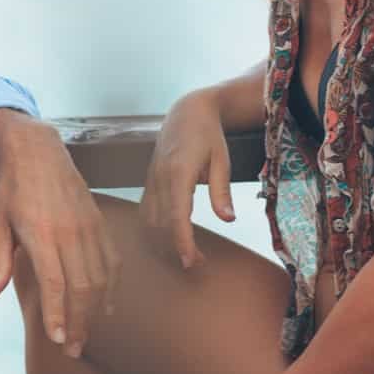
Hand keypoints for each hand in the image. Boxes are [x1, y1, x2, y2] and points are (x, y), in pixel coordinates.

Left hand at [0, 116, 118, 359]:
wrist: (38, 151)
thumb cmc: (12, 190)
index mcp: (40, 232)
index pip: (54, 281)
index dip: (58, 313)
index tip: (57, 340)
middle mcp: (69, 231)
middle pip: (82, 286)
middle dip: (79, 322)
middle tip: (72, 349)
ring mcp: (88, 226)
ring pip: (101, 277)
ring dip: (95, 311)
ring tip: (86, 335)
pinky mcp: (99, 222)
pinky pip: (111, 261)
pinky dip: (111, 287)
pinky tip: (104, 307)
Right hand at [139, 89, 235, 268]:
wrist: (187, 111)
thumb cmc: (208, 135)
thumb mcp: (222, 160)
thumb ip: (222, 191)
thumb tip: (228, 220)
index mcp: (179, 171)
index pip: (177, 215)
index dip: (182, 241)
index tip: (191, 261)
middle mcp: (160, 177)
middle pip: (160, 223)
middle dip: (175, 246)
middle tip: (197, 262)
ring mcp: (151, 179)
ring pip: (148, 219)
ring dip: (163, 240)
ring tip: (185, 252)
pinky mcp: (148, 180)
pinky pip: (145, 210)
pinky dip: (153, 228)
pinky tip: (168, 237)